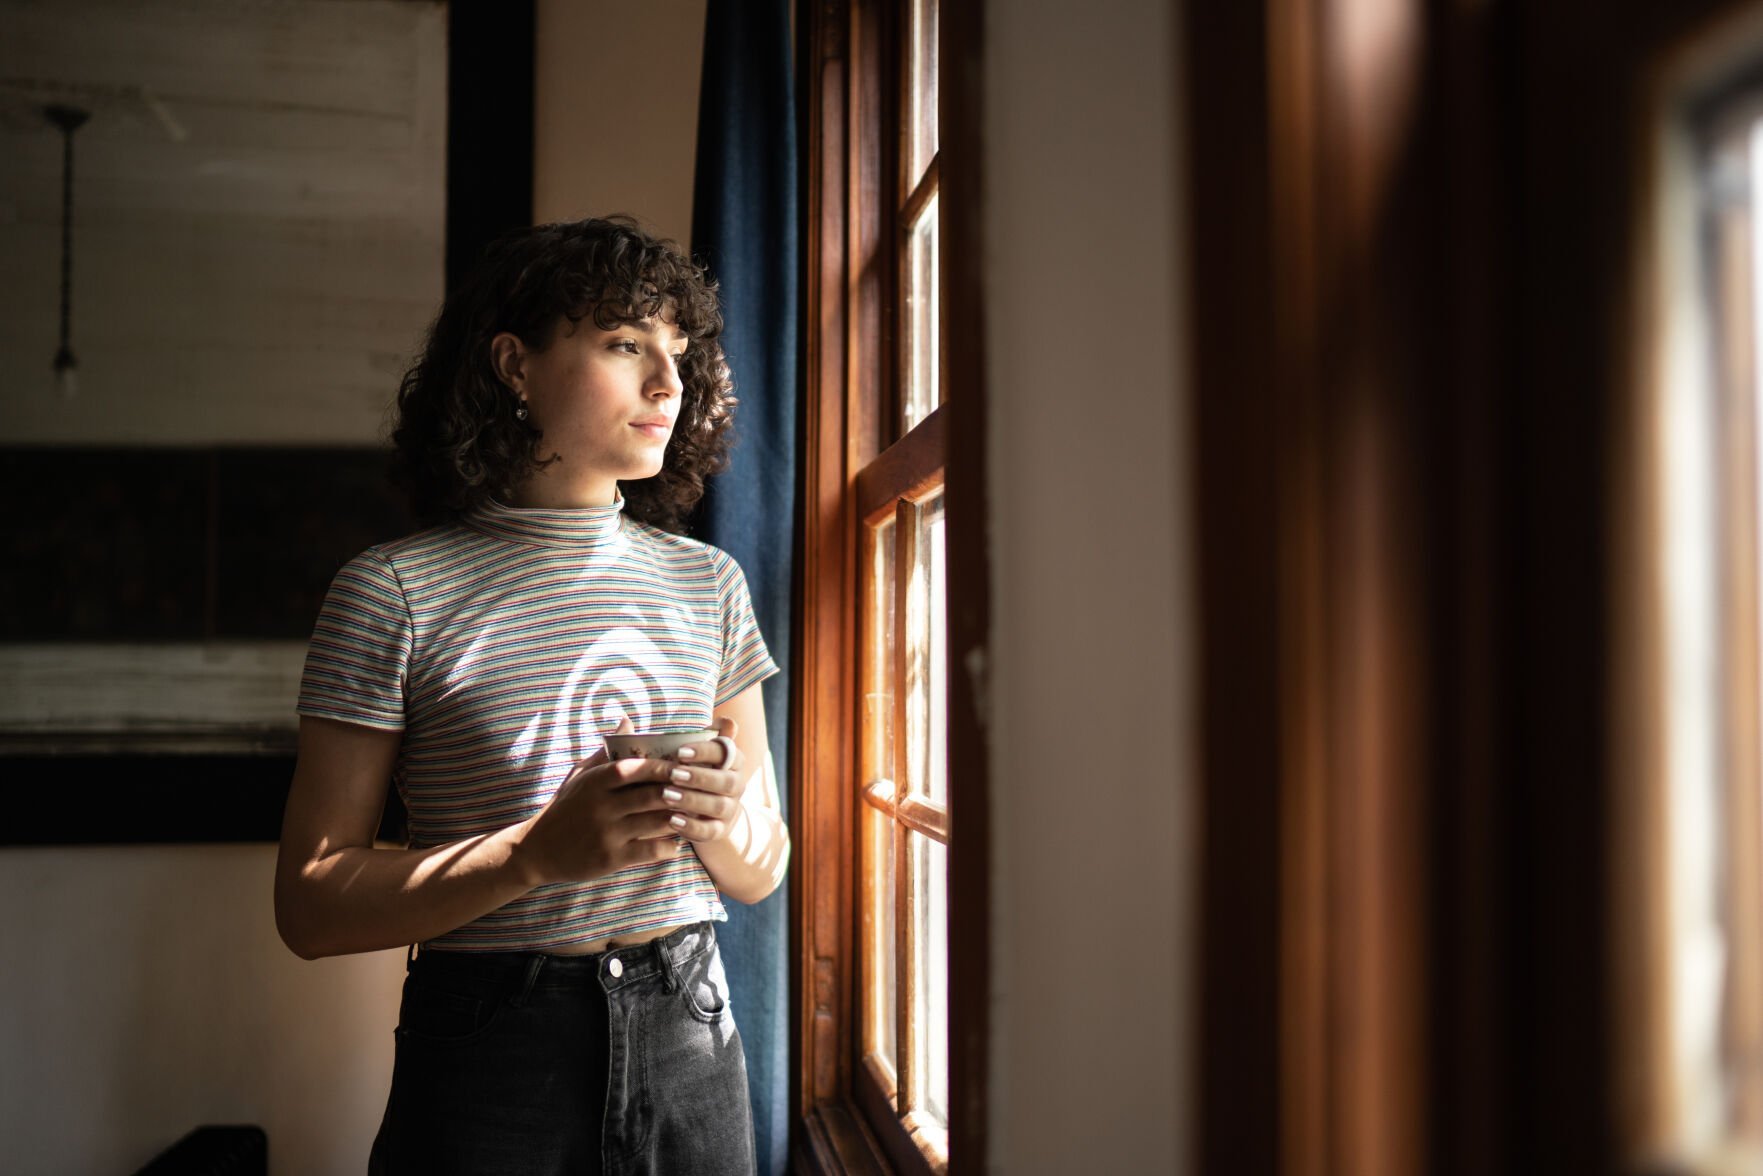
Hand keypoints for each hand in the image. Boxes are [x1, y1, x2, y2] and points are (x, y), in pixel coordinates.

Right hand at [515, 718, 717, 885]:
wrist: (536, 850)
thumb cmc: (565, 807)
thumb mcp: (580, 775)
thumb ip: (607, 750)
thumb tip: (628, 719)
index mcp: (596, 781)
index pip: (636, 767)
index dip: (665, 766)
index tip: (688, 764)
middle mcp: (601, 806)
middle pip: (651, 795)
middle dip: (681, 792)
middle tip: (703, 790)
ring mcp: (606, 834)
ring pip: (655, 823)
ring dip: (680, 819)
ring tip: (697, 814)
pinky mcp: (610, 859)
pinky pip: (649, 851)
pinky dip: (668, 846)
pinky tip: (678, 842)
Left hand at [659, 716, 745, 844]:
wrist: (708, 814)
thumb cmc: (694, 773)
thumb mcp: (696, 754)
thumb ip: (700, 735)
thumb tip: (723, 718)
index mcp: (733, 761)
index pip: (726, 752)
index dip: (705, 751)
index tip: (680, 751)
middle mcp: (736, 784)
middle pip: (726, 780)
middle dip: (700, 776)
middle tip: (674, 774)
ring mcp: (730, 809)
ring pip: (719, 805)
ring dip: (693, 800)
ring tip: (667, 796)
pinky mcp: (720, 830)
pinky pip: (710, 831)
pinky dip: (692, 827)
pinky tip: (672, 821)